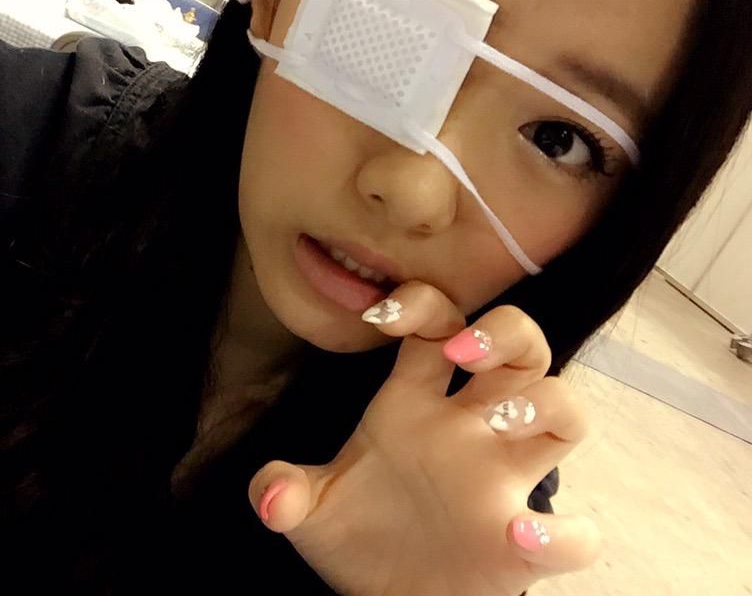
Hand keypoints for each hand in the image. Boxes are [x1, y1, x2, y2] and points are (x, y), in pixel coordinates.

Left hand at [247, 282, 601, 594]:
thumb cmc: (358, 535)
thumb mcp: (309, 508)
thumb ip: (282, 492)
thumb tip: (272, 499)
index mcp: (414, 403)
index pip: (436, 326)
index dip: (422, 304)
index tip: (382, 314)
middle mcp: (468, 429)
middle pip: (522, 347)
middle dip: (505, 332)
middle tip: (463, 353)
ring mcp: (503, 480)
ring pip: (565, 411)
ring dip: (544, 404)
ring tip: (498, 423)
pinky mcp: (526, 547)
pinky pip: (577, 532)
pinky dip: (562, 533)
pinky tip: (518, 533)